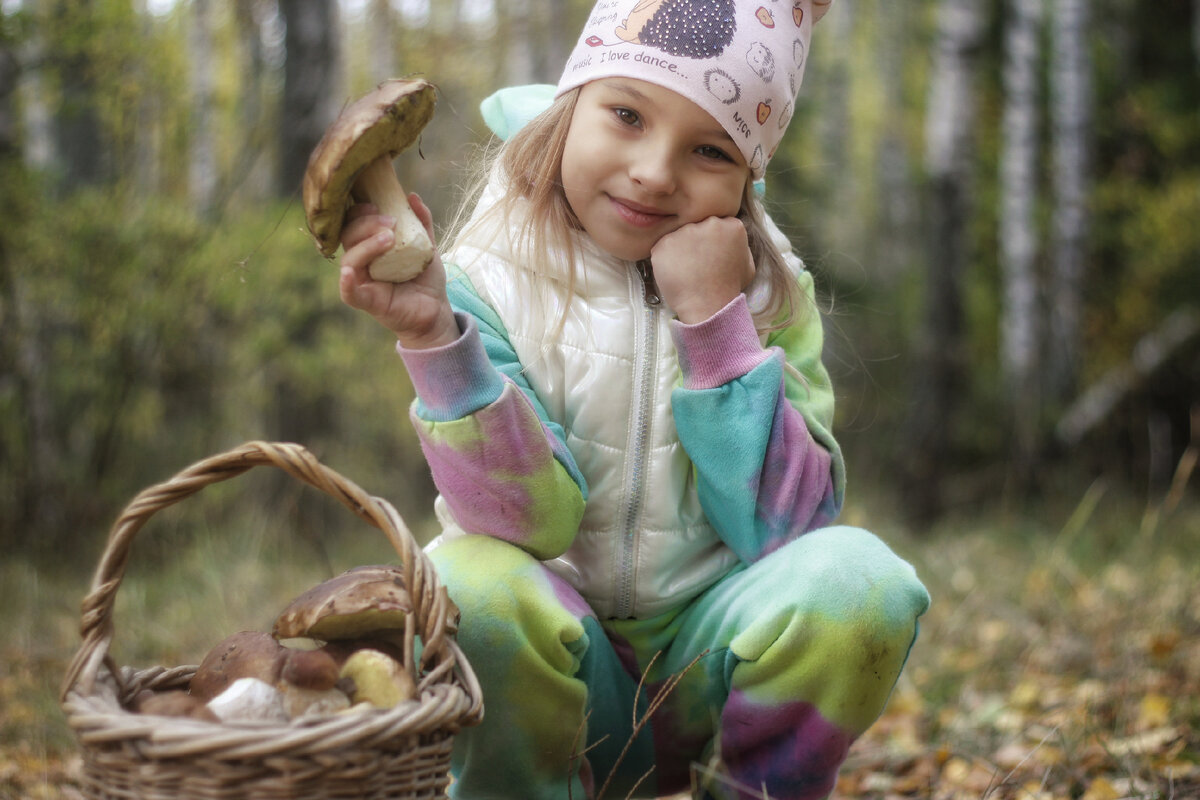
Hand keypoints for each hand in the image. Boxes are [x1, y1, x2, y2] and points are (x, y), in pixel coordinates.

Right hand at [338, 194, 459, 348]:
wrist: (436, 309)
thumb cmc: (425, 279)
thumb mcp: (427, 246)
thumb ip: (421, 222)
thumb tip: (413, 196)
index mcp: (370, 246)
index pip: (354, 223)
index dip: (360, 211)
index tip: (376, 203)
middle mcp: (362, 262)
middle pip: (349, 237)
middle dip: (366, 224)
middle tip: (390, 221)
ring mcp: (362, 282)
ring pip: (350, 260)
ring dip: (366, 245)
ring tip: (389, 238)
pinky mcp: (367, 301)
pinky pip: (349, 292)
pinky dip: (346, 282)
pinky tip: (350, 272)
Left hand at [650, 216, 754, 323]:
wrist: (708, 307)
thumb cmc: (729, 289)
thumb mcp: (747, 265)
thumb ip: (740, 247)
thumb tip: (732, 241)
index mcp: (732, 225)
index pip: (717, 224)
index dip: (711, 241)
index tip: (710, 255)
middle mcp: (709, 223)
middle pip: (697, 226)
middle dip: (695, 242)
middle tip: (697, 264)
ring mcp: (685, 232)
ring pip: (679, 236)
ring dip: (679, 251)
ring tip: (686, 271)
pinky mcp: (664, 243)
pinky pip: (662, 248)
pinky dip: (665, 260)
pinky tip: (675, 274)